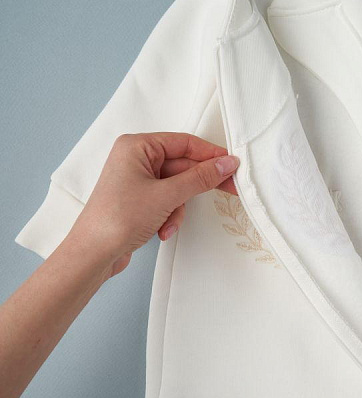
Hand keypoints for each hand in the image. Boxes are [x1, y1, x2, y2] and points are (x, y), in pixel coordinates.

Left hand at [68, 132, 239, 277]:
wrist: (93, 253)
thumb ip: (200, 178)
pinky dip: (169, 216)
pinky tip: (161, 231)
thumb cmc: (118, 219)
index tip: (232, 165)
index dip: (210, 155)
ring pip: (177, 188)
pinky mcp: (138, 200)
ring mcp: (136, 180)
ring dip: (178, 208)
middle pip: (182, 166)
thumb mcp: (166, 196)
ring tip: (168, 224)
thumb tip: (226, 163)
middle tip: (229, 190)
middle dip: (195, 187)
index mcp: (137, 146)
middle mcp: (135, 159)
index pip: (184, 143)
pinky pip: (166, 201)